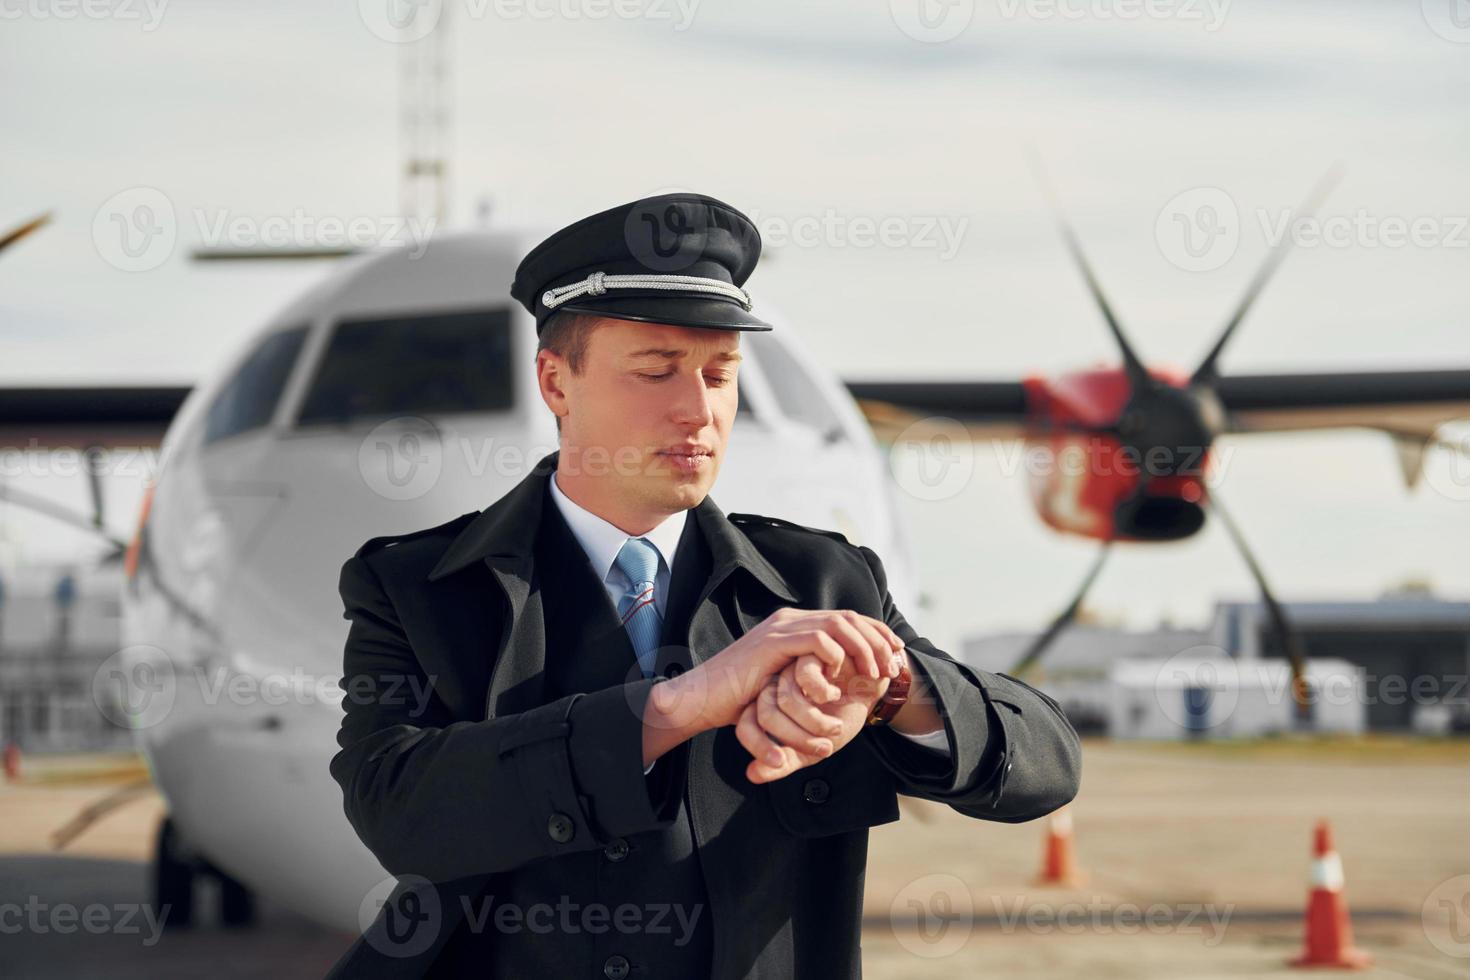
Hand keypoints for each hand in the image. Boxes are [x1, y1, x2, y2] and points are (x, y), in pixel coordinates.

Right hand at [648, 608, 902, 735]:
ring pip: (838, 624)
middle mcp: (791, 620)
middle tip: (894, 666)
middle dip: (878, 640)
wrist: (703, 698)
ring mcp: (781, 628)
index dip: (877, 634)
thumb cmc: (741, 698)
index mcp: (796, 626)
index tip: (897, 656)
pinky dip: (837, 655)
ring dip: (864, 648)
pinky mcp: (773, 642)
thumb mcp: (785, 683)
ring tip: (875, 672)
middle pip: (849, 617)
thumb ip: (809, 673)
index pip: (847, 619)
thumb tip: (844, 678)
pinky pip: (817, 639)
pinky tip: (843, 675)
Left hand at [736, 647, 902, 783]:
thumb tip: (752, 775)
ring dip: (817, 723)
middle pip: (766, 716)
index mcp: (770, 709)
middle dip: (799, 740)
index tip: (782, 762)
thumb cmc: (841, 715)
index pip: (746, 727)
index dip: (759, 748)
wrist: (871, 689)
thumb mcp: (813, 748)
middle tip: (826, 748)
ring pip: (786, 700)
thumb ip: (785, 761)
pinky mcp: (808, 650)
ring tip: (836, 725)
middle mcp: (774, 687)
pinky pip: (804, 676)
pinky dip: (824, 694)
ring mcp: (790, 668)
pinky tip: (837, 693)